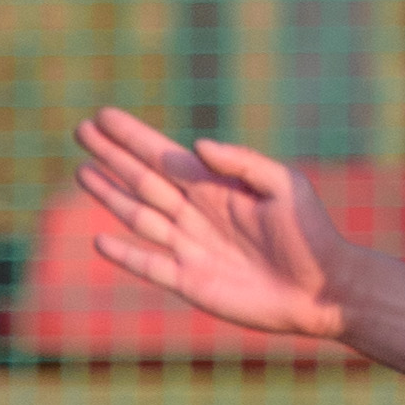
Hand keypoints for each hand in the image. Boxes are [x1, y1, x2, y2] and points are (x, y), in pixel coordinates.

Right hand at [70, 107, 362, 343]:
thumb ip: (243, 162)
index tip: (104, 116)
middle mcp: (197, 214)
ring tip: (82, 171)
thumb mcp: (285, 186)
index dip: (133, 136)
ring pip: (139, 216)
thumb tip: (196, 146)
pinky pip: (149, 265)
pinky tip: (100, 239)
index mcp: (217, 188)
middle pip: (143, 180)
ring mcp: (190, 248)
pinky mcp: (190, 281)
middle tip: (80, 130)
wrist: (324, 289)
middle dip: (112, 156)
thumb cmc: (312, 234)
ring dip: (110, 194)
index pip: (164, 156)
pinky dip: (125, 254)